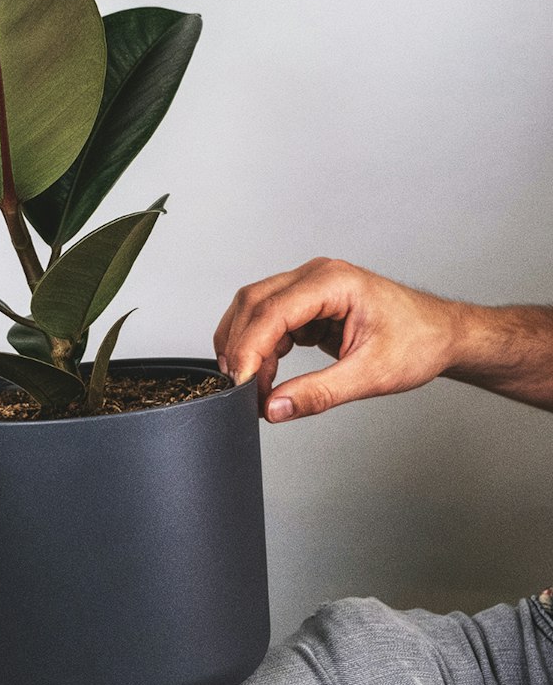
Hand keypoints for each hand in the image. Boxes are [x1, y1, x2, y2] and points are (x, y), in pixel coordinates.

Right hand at [213, 258, 461, 422]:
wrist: (443, 334)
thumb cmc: (419, 343)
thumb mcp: (370, 375)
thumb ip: (319, 393)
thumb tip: (274, 408)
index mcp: (334, 282)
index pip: (273, 311)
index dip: (250, 348)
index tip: (241, 384)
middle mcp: (316, 275)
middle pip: (254, 302)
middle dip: (240, 347)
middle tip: (240, 389)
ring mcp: (310, 286)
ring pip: (255, 308)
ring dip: (246, 346)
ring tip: (254, 386)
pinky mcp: (309, 302)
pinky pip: (270, 319)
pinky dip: (261, 347)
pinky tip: (266, 373)